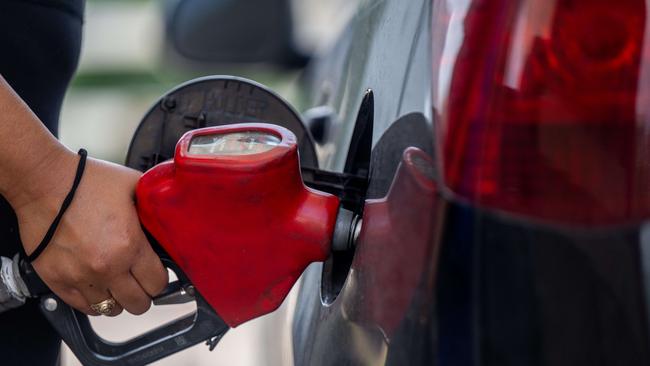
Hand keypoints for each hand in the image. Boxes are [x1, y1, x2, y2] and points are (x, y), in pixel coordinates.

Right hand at [10, 149, 167, 315]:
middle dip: (143, 293)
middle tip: (139, 281)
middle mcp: (107, 266)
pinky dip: (92, 301)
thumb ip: (152, 207)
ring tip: (117, 284)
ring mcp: (80, 276)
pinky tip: (96, 286)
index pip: (157, 283)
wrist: (43, 181)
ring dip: (117, 299)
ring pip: (110, 309)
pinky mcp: (57, 280)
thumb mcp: (133, 187)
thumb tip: (167, 217)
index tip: (156, 273)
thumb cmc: (84, 181)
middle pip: (138, 304)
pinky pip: (82, 307)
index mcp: (130, 244)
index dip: (160, 279)